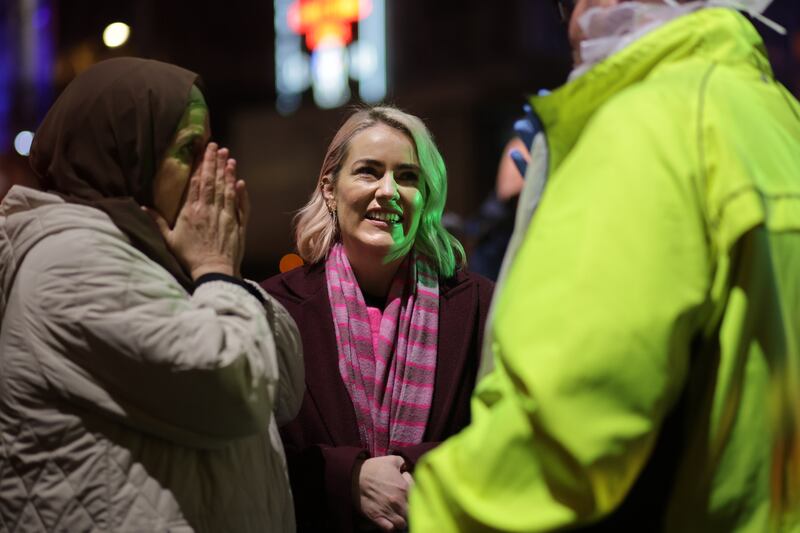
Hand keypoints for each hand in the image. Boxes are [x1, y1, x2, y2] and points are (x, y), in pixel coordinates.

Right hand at [148, 143, 249, 279]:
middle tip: (217, 146)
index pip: (197, 182)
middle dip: (215, 162)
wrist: (213, 270)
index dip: (200, 164)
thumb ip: (157, 221)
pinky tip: (240, 181)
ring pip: (227, 189)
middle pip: (213, 181)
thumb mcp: (169, 239)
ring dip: (228, 172)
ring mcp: (226, 215)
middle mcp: (209, 209)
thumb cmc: (190, 256)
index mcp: (192, 210)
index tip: (202, 151)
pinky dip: (241, 193)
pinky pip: (240, 205)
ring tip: (229, 157)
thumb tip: (142, 207)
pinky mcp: (238, 224)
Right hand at [355, 455, 411, 531]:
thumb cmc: (374, 468)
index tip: (409, 493)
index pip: (419, 497)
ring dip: (402, 520)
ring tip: (399, 516)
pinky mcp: (377, 518)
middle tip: (405, 507)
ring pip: (402, 524)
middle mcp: (399, 502)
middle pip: (412, 513)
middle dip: (411, 510)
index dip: (416, 495)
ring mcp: (388, 511)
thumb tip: (407, 468)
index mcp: (404, 488)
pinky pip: (389, 529)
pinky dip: (392, 527)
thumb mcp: (391, 460)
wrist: (354, 476)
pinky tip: (390, 522)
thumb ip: (403, 463)